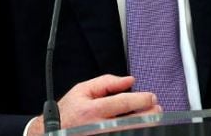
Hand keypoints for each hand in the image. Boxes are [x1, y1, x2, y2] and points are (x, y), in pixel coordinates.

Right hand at [26, 75, 160, 134]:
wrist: (52, 132)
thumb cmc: (68, 111)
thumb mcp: (82, 90)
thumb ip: (106, 83)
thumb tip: (129, 81)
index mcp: (92, 110)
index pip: (122, 103)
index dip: (141, 100)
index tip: (152, 97)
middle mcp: (98, 127)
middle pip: (131, 122)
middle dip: (149, 115)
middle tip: (157, 109)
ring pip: (129, 131)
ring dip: (145, 126)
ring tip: (154, 118)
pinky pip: (123, 135)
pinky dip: (134, 131)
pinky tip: (141, 127)